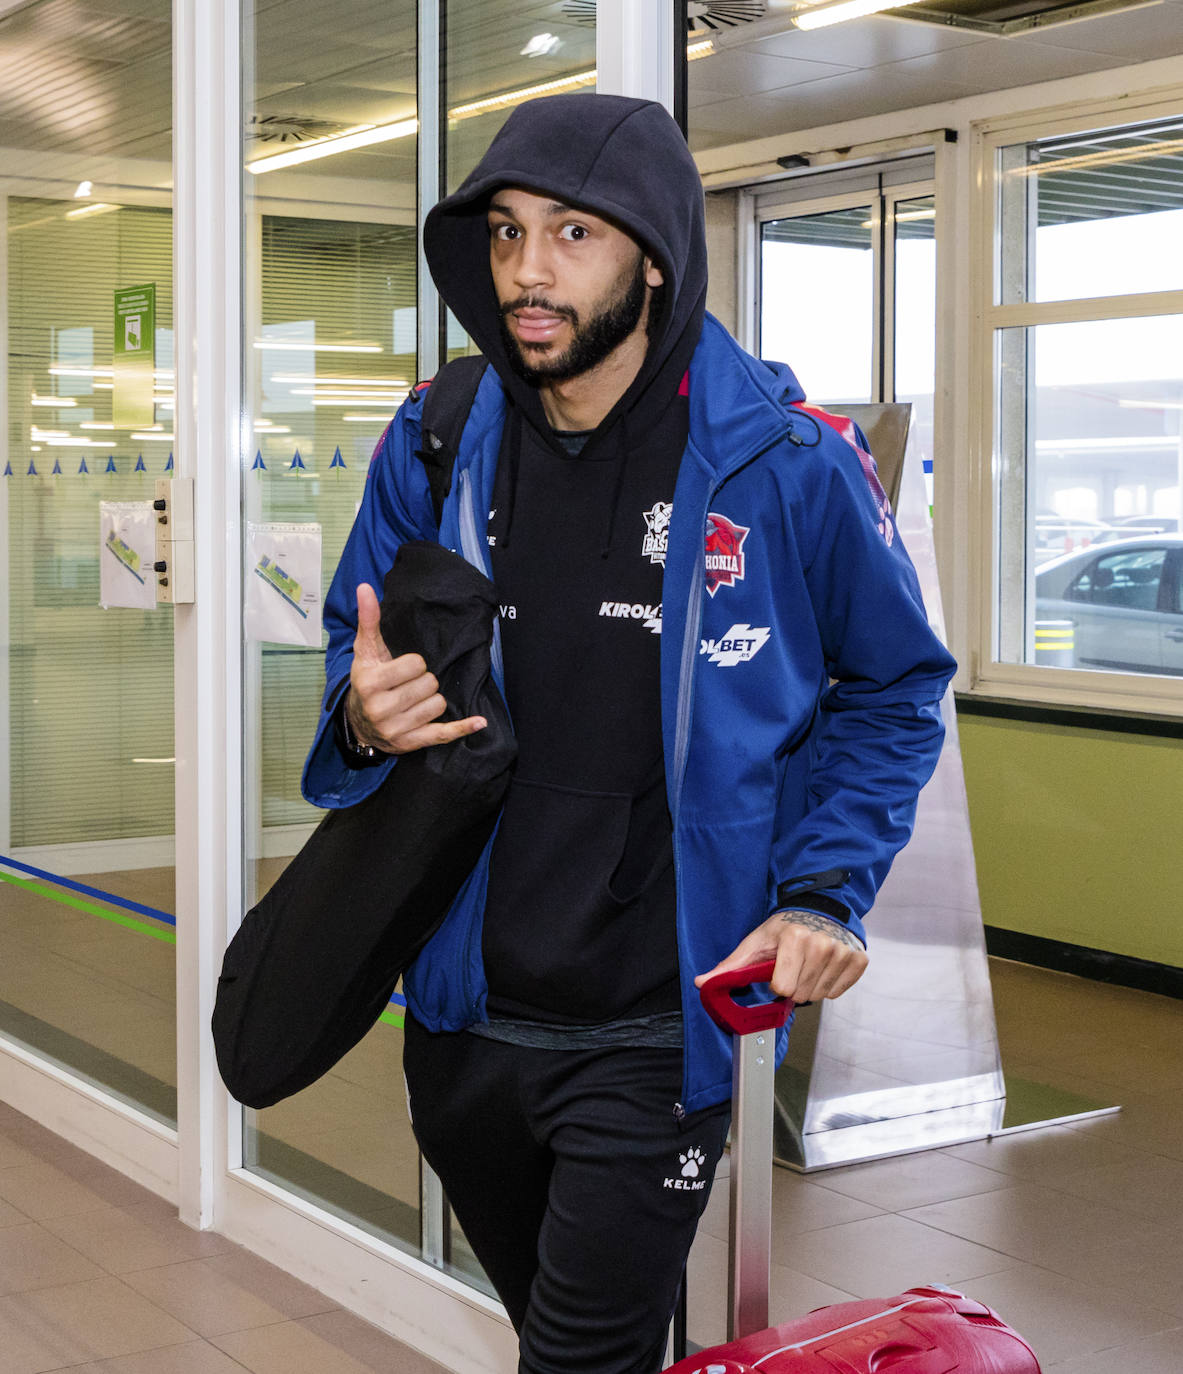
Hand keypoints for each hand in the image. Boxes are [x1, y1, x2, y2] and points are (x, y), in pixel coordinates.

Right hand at [346, 583, 486, 753]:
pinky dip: (463, 728)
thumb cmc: (367, 680)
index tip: (405, 666)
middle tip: (409, 684)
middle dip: (424, 681)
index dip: (415, 663)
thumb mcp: (365, 651)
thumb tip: (365, 587)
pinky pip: (443, 734)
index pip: (416, 665)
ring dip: (432, 699)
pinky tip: (479, 722)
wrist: (358, 722)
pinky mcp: (411, 743)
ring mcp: (397, 729)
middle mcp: (381, 709)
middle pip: (430, 684)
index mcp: (371, 683)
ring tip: (415, 699)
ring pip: (438, 704)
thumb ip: (369, 619)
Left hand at [694, 910, 867, 1003]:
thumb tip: (701, 983)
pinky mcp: (858, 960)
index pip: (783, 988)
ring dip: (811, 986)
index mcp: (795, 939)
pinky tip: (823, 967)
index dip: (776, 984)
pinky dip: (829, 985)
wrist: (820, 908)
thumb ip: (731, 965)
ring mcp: (843, 953)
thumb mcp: (756, 941)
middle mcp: (822, 945)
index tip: (777, 971)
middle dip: (794, 986)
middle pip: (802, 995)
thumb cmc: (785, 926)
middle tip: (793, 968)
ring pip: (820, 995)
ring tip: (808, 966)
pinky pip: (838, 993)